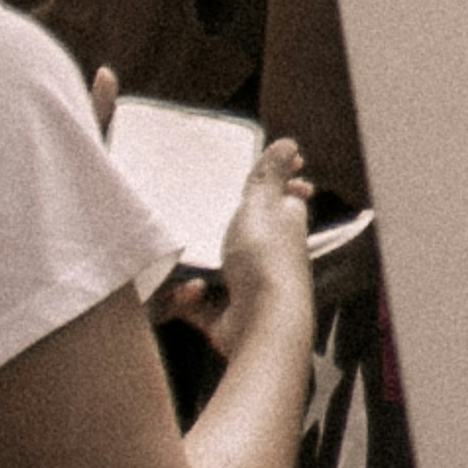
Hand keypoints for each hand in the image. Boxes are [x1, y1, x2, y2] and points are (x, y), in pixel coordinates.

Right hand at [173, 135, 313, 343]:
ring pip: (211, 268)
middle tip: (190, 216)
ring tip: (178, 257)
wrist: (260, 324)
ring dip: (193, 267)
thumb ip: (269, 176)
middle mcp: (270, 254)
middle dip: (215, 228)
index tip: (250, 176)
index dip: (272, 187)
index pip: (280, 199)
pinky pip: (194, 300)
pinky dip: (186, 297)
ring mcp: (246, 285)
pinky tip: (188, 293)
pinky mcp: (223, 313)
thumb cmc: (264, 260)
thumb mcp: (262, 206)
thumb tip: (289, 144)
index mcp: (285, 223)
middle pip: (239, 234)